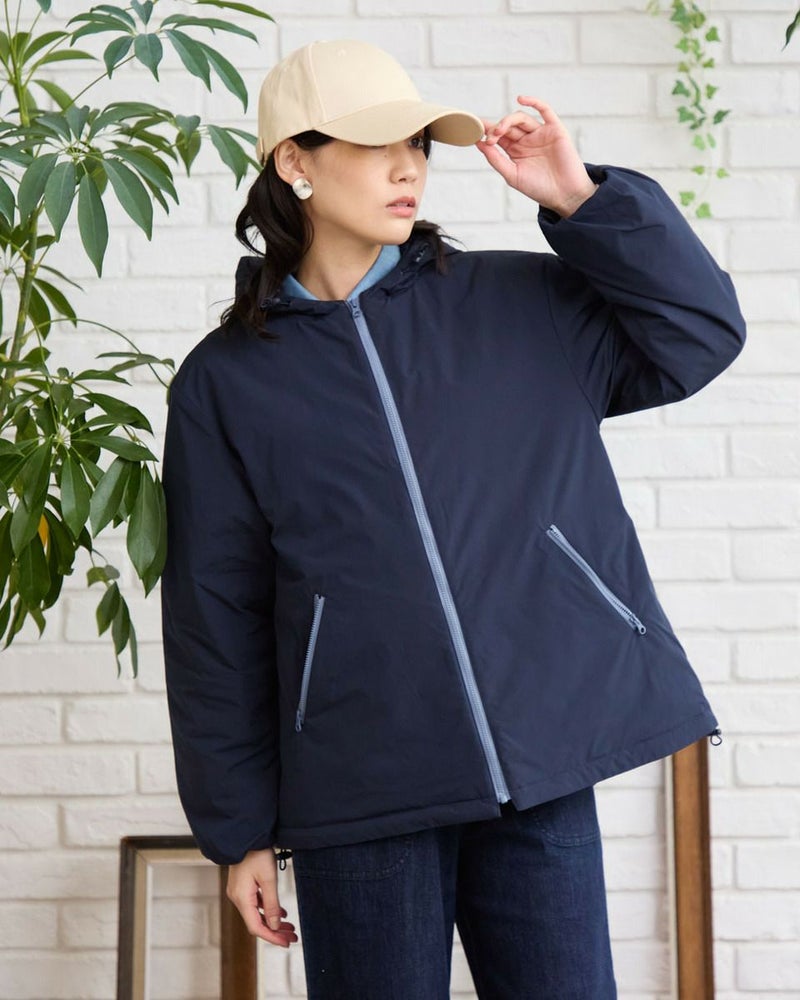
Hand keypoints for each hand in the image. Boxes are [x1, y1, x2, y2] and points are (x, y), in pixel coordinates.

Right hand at [226, 848, 297, 947]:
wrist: (246, 833)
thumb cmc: (256, 853)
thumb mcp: (268, 878)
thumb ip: (271, 904)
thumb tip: (274, 926)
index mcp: (241, 898)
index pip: (256, 927)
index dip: (272, 937)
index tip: (286, 942)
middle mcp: (238, 897)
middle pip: (257, 922)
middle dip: (275, 931)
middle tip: (292, 937)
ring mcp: (239, 892)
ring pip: (257, 913)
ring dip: (272, 921)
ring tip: (290, 927)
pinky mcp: (243, 886)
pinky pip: (255, 903)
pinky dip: (267, 909)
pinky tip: (280, 913)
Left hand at [476, 96, 597, 217]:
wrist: (564, 194)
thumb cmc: (539, 188)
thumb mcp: (512, 175)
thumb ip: (496, 159)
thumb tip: (479, 143)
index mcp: (515, 151)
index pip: (498, 136)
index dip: (487, 131)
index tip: (473, 130)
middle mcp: (526, 140)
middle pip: (508, 126)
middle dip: (496, 128)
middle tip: (489, 136)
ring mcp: (540, 134)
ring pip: (521, 119)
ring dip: (508, 121)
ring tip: (499, 131)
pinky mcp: (554, 129)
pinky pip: (545, 111)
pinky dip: (534, 102)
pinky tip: (521, 99)